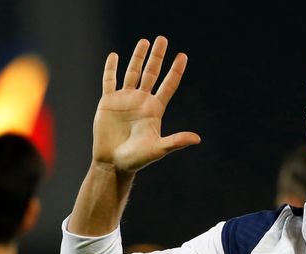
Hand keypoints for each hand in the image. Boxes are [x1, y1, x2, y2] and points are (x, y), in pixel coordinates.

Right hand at [93, 36, 199, 171]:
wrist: (113, 163)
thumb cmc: (137, 159)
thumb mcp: (158, 149)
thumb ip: (176, 141)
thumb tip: (197, 139)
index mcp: (155, 109)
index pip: (168, 85)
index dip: (176, 71)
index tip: (183, 56)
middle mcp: (141, 101)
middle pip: (151, 73)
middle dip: (157, 56)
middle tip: (163, 39)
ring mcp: (125, 100)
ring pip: (132, 73)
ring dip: (138, 57)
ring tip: (144, 41)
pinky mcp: (108, 102)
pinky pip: (109, 81)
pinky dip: (111, 68)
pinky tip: (114, 56)